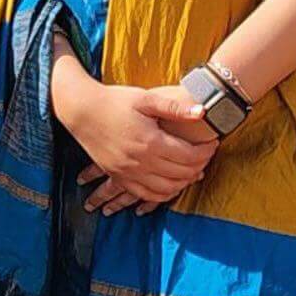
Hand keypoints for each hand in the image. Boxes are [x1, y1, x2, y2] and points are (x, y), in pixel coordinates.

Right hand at [65, 81, 220, 215]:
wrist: (82, 111)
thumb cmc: (115, 101)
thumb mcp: (146, 99)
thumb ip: (175, 108)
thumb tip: (203, 111)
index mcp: (150, 141)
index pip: (189, 155)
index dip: (206, 151)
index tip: (213, 142)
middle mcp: (141, 162)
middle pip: (181, 173)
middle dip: (200, 165)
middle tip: (207, 155)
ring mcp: (129, 173)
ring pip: (167, 189)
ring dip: (185, 182)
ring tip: (194, 169)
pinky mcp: (119, 177)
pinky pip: (146, 195)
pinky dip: (164, 194)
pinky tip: (172, 185)